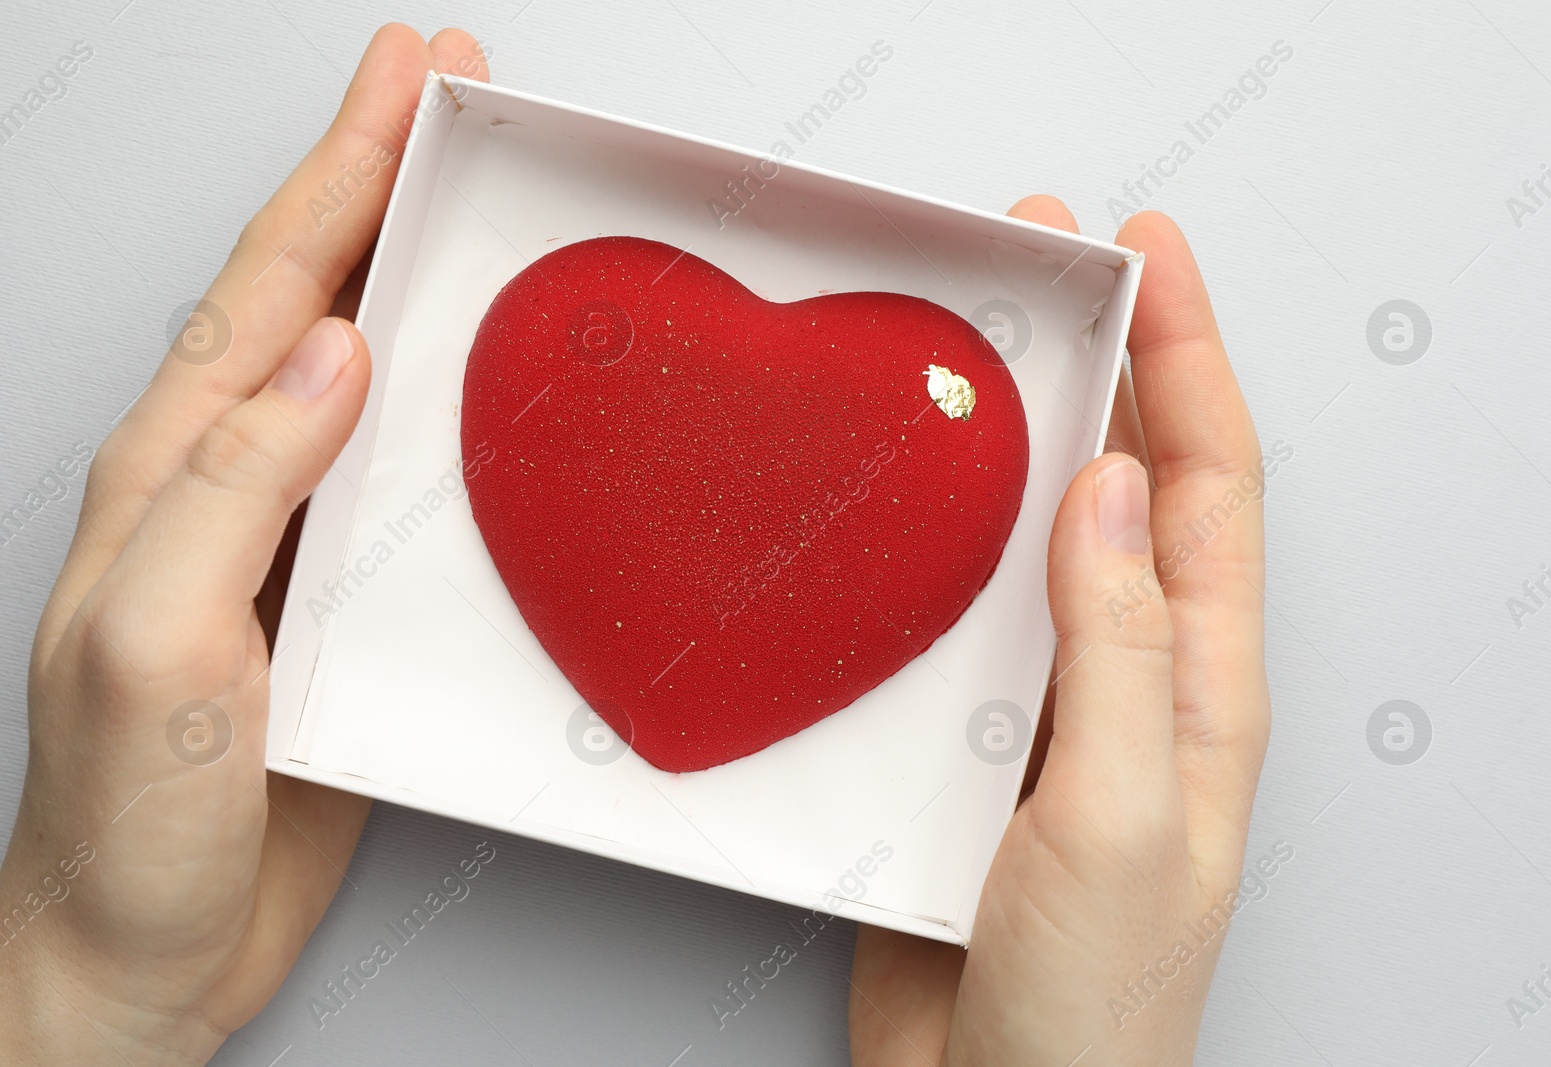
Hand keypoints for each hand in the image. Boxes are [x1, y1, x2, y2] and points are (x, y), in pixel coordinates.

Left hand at [0, 25, 488, 1064]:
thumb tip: (329, 355)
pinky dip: (446, 402)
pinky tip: (482, 389)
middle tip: (450, 93)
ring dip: (416, 273)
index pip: (271, 286)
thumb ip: (232, 491)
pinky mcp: (336, 600)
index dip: (341, 168)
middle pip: (314, 295)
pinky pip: (402, 471)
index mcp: (174, 475)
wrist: (136, 950)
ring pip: (364, 371)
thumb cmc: (122, 821)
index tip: (409, 77)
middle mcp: (231, 487)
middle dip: (380, 177)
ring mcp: (286, 540)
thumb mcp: (156, 645)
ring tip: (470, 202)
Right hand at [849, 200, 1270, 1065]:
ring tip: (967, 355)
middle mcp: (1126, 683)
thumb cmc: (1089, 1009)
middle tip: (1041, 268)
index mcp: (1195, 690)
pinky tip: (895, 516)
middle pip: (1122, 489)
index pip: (1205, 487)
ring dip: (1006, 446)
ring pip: (1028, 544)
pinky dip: (928, 551)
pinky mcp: (961, 746)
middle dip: (1097, 366)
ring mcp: (1042, 711)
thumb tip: (1106, 495)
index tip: (1147, 258)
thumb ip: (1115, 652)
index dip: (1185, 359)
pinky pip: (950, 620)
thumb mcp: (1120, 820)